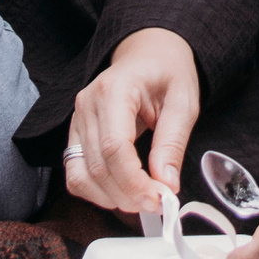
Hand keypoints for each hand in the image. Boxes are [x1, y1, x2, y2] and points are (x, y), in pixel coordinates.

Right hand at [65, 28, 199, 212]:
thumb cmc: (167, 73)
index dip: (133, 181)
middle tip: (157, 204)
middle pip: (97, 166)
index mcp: (115, 89)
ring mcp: (76, 119)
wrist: (148, 54)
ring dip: (111, 198)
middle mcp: (87, 104)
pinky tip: (121, 192)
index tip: (158, 199)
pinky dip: (95, 191)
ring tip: (142, 199)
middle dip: (127, 194)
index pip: (113, 147)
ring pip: (80, 175)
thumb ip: (172, 143)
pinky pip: (75, 172)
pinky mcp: (75, 133)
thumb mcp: (183, 103)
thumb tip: (166, 184)